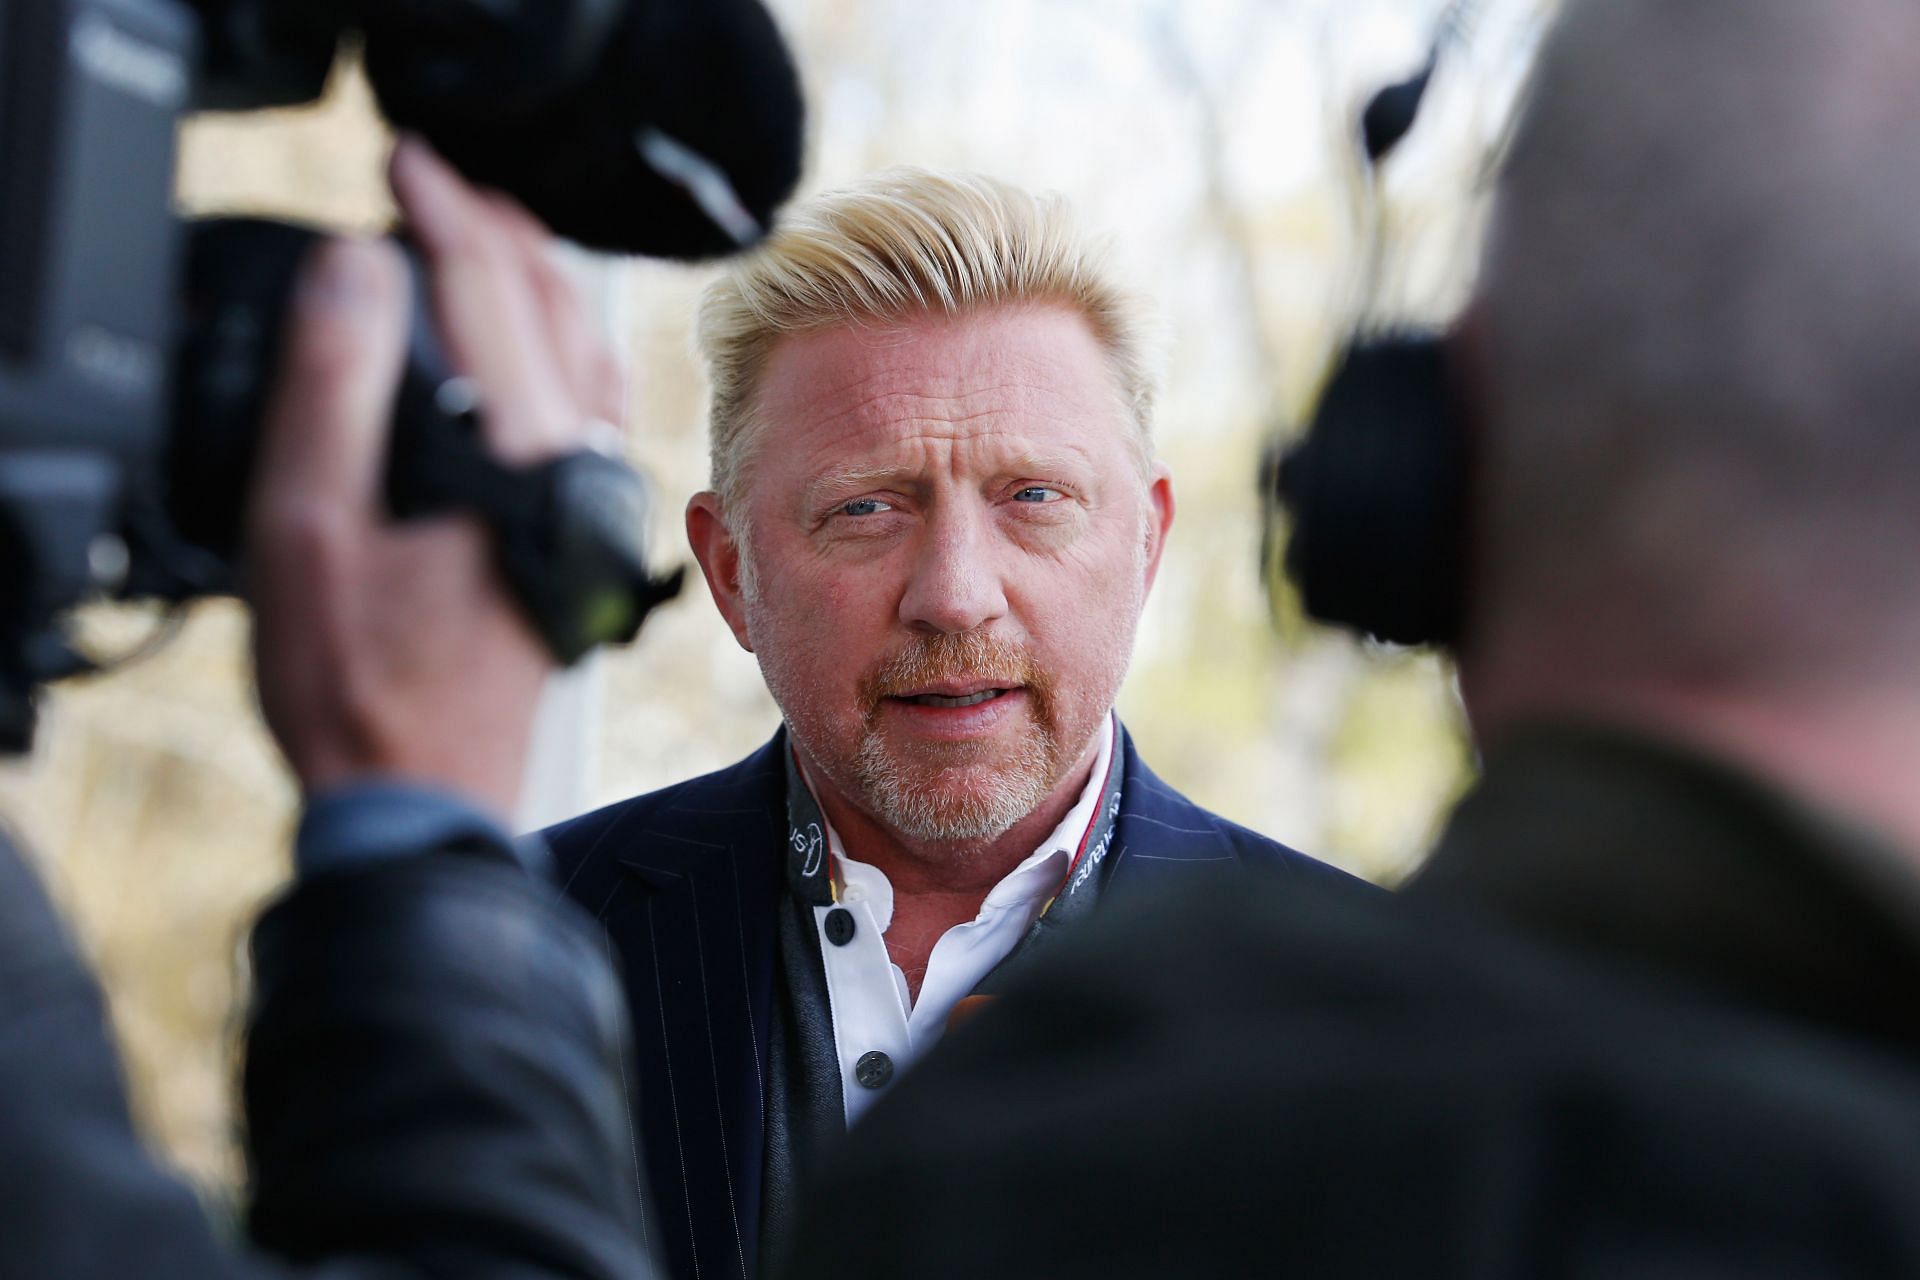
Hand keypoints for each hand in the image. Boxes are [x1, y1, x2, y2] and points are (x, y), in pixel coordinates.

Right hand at [246, 136, 625, 816]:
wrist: (429, 797)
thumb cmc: (362, 690)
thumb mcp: (309, 531)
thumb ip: (336, 389)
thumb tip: (363, 269)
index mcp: (522, 460)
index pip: (491, 293)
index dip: (444, 211)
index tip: (405, 162)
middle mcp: (580, 475)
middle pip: (556, 311)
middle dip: (495, 233)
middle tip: (433, 189)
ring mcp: (593, 507)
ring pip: (588, 357)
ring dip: (536, 286)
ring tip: (476, 243)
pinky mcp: (586, 536)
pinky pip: (593, 411)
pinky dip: (562, 351)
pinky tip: (530, 353)